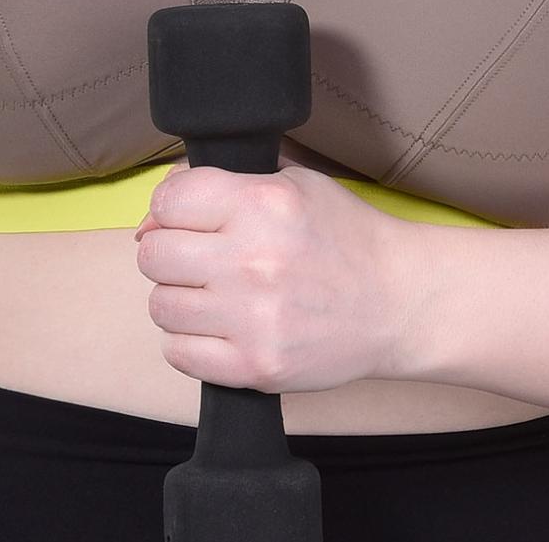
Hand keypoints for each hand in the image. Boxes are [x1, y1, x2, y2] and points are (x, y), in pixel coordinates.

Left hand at [133, 163, 420, 393]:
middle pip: (154, 255)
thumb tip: (150, 217)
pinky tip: (218, 326)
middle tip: (198, 257)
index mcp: (262, 203)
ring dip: (179, 298)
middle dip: (169, 252)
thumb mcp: (292, 182)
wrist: (398, 302)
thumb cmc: (344, 236)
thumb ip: (221, 183)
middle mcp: (253, 259)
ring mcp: (253, 318)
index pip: (168, 200)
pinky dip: (189, 342)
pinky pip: (179, 354)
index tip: (186, 217)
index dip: (170, 207)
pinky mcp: (256, 366)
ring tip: (212, 293)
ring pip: (160, 305)